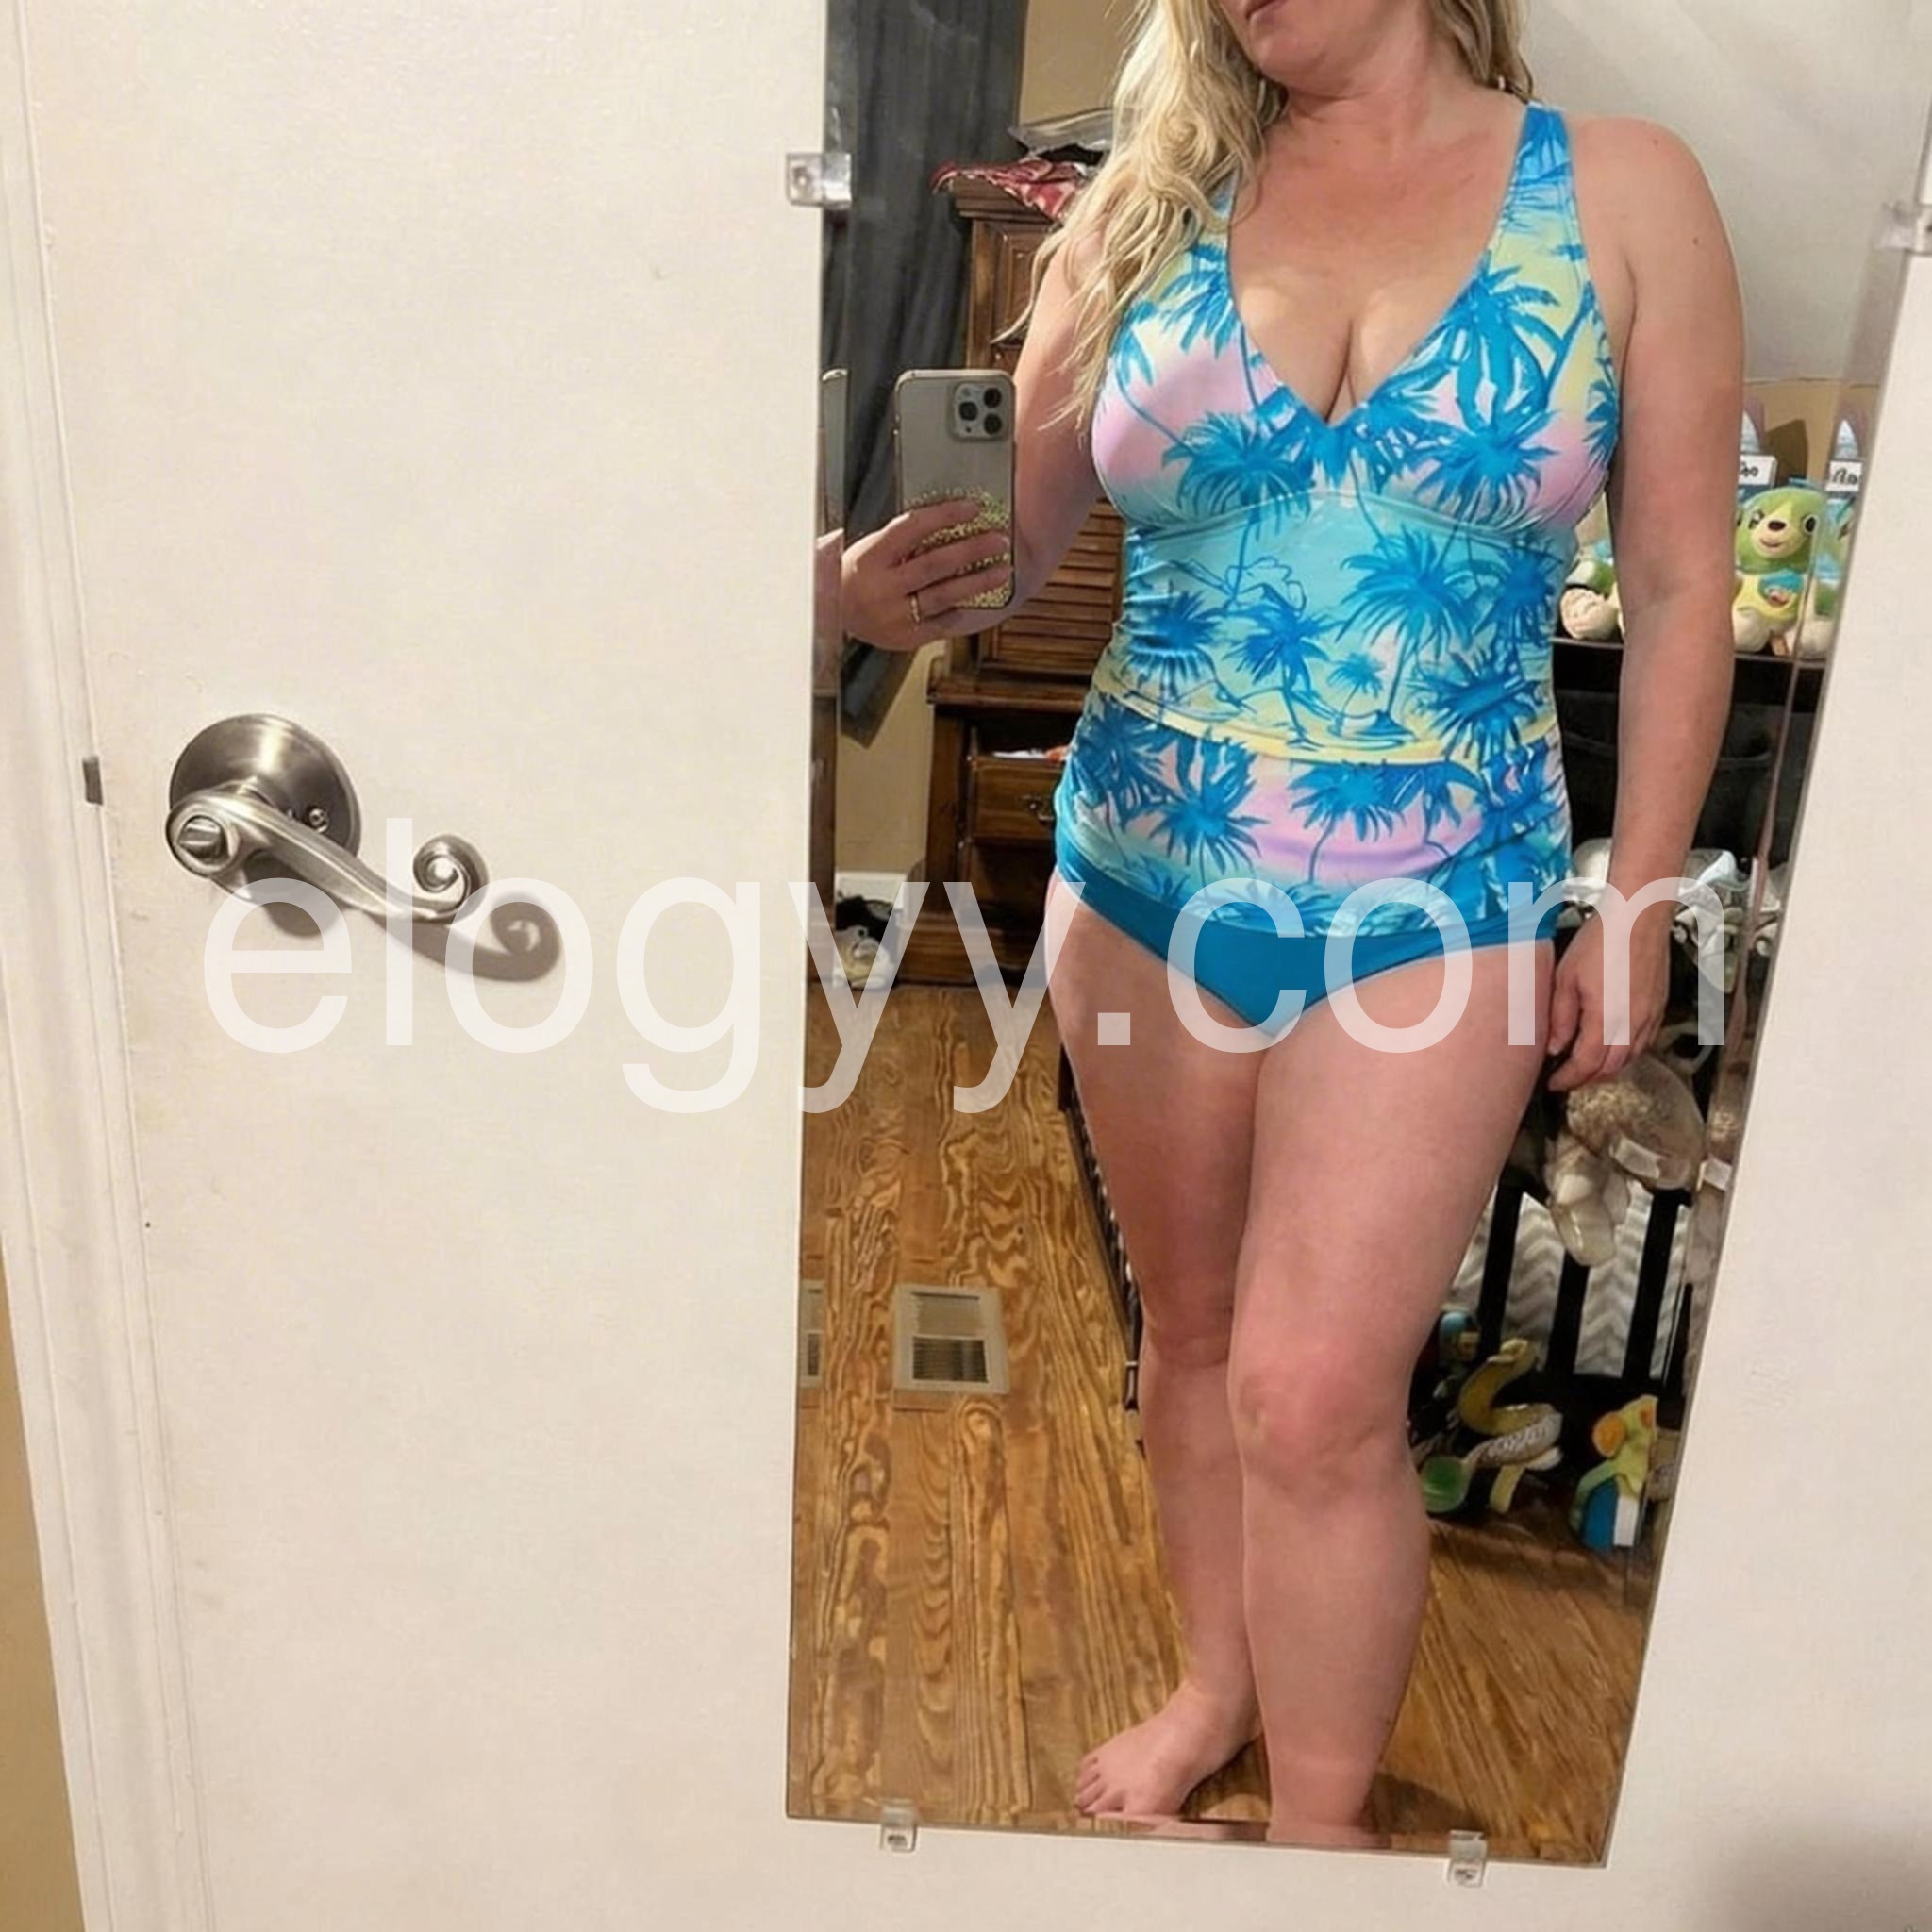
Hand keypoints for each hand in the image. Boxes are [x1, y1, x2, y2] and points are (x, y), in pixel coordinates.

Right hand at [840, 499, 1013, 648]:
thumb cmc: (859, 574)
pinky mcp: (905, 638)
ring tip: (1003, 570)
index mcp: (872, 557)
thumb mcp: (872, 550)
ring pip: (943, 596)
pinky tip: (982, 599)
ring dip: (978, 581)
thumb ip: (905, 540)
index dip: (945, 515)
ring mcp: (894, 616)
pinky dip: (963, 608)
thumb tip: (950, 519)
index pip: (912, 528)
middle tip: (999, 539)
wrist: (832, 614)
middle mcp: (882, 588)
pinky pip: (942, 622)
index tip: (973, 507)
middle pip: (934, 564)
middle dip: (971, 550)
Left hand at [1545, 907, 1670, 1091]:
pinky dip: (1627, 1051)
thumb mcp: (1565, 978)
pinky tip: (1614, 1043)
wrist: (1638, 916)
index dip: (1569, 1079)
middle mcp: (1633, 1024)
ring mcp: (1650, 1016)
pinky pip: (1644, 1041)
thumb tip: (1555, 1047)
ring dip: (1608, 1067)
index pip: (1587, 1065)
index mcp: (1606, 1020)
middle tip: (1567, 1078)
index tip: (1554, 1084)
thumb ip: (1560, 1018)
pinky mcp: (1660, 1006)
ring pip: (1630, 1057)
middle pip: (1611, 1068)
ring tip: (1587, 1064)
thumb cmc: (1602, 940)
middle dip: (1588, 1079)